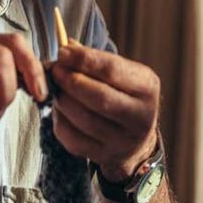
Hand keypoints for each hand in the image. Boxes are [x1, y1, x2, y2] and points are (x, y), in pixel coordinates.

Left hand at [50, 44, 160, 182]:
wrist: (135, 140)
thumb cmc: (123, 96)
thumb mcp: (121, 74)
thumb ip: (96, 60)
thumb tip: (66, 47)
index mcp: (148, 88)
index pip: (113, 70)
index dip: (84, 60)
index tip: (62, 52)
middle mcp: (142, 116)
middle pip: (99, 97)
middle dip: (71, 81)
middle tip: (55, 71)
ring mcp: (125, 140)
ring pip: (85, 120)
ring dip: (63, 101)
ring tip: (55, 89)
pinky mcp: (106, 156)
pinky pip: (74, 140)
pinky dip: (60, 122)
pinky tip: (59, 110)